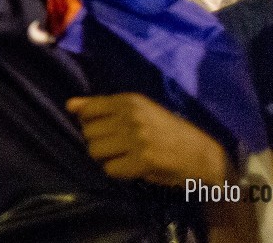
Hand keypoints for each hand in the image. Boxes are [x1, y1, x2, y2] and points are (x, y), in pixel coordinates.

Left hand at [67, 93, 227, 186]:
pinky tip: (132, 168)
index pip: (88, 110)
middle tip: (119, 147)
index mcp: (130, 100)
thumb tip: (69, 105)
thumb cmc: (168, 132)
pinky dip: (118, 172)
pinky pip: (110, 169)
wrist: (203, 155)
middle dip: (99, 143)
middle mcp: (132, 116)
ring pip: (95, 151)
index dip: (90, 124)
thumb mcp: (138, 111)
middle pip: (88, 133)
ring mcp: (137, 138)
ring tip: (124, 157)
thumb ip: (101, 107)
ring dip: (106, 158)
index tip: (106, 130)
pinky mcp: (143, 160)